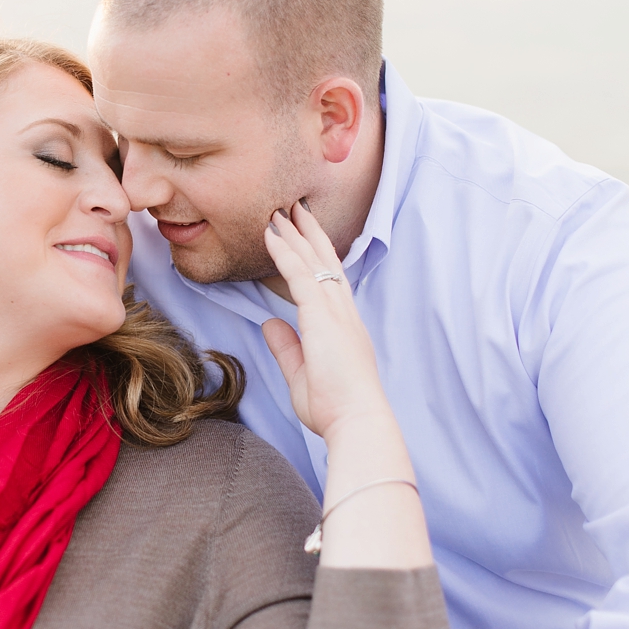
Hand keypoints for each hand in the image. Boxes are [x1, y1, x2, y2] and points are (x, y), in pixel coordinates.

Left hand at [261, 201, 393, 440]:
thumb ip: (287, 347)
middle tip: (293, 207)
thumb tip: (270, 324)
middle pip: (325, 262)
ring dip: (294, 234)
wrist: (357, 420)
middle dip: (308, 233)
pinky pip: (301, 276)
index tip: (302, 233)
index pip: (328, 281)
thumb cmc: (335, 406)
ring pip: (313, 262)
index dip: (314, 255)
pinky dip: (286, 253)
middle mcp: (344, 312)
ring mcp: (336, 312)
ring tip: (278, 211)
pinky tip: (272, 236)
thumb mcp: (302, 373)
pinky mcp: (324, 317)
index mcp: (343, 326)